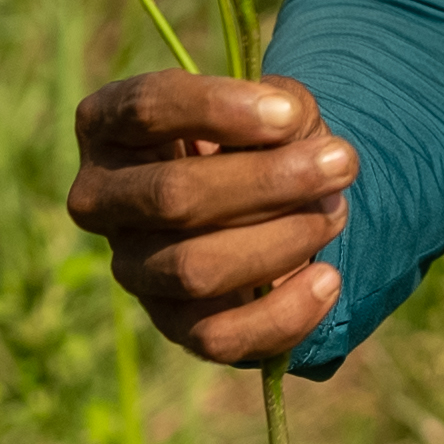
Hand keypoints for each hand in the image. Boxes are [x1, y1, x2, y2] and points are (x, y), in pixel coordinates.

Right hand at [66, 71, 354, 364]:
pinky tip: (327, 278)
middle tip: (342, 163)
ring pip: (194, 269)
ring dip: (282, 240)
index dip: (216, 108)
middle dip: (267, 182)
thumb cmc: (259, 137)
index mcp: (109, 127)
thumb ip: (282, 108)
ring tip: (335, 212)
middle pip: (172, 196)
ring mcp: (131, 268)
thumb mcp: (271, 105)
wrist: (269, 202)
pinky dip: (281, 314)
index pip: (144, 110)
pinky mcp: (170, 324)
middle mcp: (102, 200)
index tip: (289, 113)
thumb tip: (294, 133)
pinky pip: (216, 338)